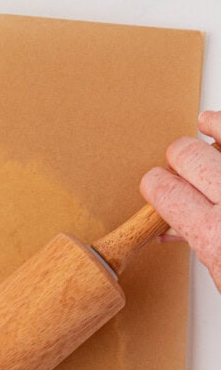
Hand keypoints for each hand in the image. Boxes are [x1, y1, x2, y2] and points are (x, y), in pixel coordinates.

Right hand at [140, 110, 220, 291]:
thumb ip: (201, 244)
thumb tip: (175, 229)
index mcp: (214, 235)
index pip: (164, 191)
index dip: (154, 186)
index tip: (155, 184)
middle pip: (187, 155)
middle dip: (178, 158)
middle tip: (180, 163)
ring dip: (213, 128)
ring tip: (205, 124)